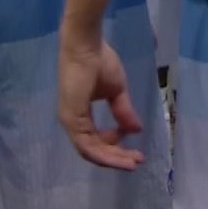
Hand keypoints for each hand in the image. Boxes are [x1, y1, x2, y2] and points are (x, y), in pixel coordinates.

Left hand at [57, 29, 144, 170]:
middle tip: (137, 161)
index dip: (115, 148)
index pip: (96, 140)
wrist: (87, 46)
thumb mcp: (117, 91)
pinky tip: (121, 156)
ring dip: (113, 159)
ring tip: (132, 162)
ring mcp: (70, 121)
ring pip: (91, 151)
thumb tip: (136, 130)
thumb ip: (123, 111)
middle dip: (117, 157)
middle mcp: (73, 122)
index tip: (135, 149)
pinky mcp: (71, 119)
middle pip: (95, 150)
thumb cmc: (99, 62)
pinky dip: (104, 154)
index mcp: (81, 115)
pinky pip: (87, 145)